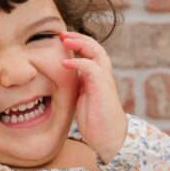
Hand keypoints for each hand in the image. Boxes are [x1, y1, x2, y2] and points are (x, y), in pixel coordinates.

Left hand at [59, 32, 127, 162]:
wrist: (108, 137)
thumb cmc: (95, 120)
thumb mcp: (81, 97)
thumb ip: (76, 84)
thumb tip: (62, 76)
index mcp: (97, 76)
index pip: (90, 52)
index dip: (77, 43)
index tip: (61, 39)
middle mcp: (103, 75)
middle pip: (95, 47)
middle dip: (78, 37)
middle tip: (61, 33)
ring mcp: (104, 80)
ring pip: (97, 52)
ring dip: (81, 43)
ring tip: (65, 39)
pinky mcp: (103, 88)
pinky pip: (92, 68)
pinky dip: (79, 62)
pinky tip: (65, 63)